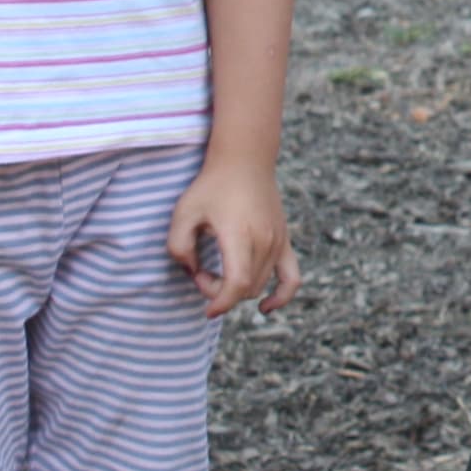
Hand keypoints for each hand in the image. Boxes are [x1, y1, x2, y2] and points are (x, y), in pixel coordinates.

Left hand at [169, 156, 300, 318]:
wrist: (244, 160)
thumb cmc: (211, 186)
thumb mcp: (183, 213)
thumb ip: (179, 248)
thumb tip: (193, 271)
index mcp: (240, 235)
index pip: (237, 284)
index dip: (220, 302)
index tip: (206, 310)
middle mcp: (265, 241)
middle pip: (246, 288)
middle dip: (219, 291)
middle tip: (200, 270)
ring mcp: (278, 241)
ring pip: (260, 285)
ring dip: (237, 289)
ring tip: (217, 270)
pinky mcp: (284, 240)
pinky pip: (292, 278)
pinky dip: (282, 296)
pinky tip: (266, 308)